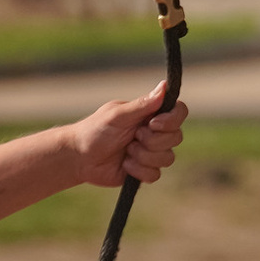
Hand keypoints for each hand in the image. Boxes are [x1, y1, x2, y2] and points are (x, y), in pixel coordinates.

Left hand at [63, 84, 188, 187]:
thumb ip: (142, 104)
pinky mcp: (145, 170)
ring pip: (168, 158)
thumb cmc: (95, 130)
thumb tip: (165, 86)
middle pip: (176, 137)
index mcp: (150, 114)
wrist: (79, 158)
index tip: (153, 123)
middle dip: (152, 141)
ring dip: (144, 156)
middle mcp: (155, 132)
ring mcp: (151, 152)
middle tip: (133, 137)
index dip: (172, 120)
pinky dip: (138, 170)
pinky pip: (156, 174)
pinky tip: (124, 165)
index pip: (179, 112)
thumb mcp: (117, 115)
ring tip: (126, 152)